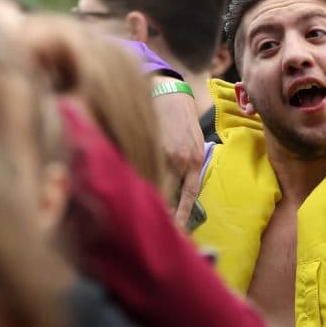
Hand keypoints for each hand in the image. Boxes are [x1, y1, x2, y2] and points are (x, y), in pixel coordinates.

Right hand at [150, 75, 205, 228]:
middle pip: (170, 195)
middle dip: (162, 212)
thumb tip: (175, 194)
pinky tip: (129, 187)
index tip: (177, 232)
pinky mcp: (148, 146)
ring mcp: (163, 154)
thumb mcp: (194, 145)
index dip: (182, 217)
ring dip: (147, 197)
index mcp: (196, 162)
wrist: (169, 94)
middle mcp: (181, 160)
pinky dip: (137, 180)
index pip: (188, 197)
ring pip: (154, 184)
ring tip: (138, 213)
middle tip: (153, 228)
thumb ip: (188, 168)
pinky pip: (142, 170)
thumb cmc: (182, 121)